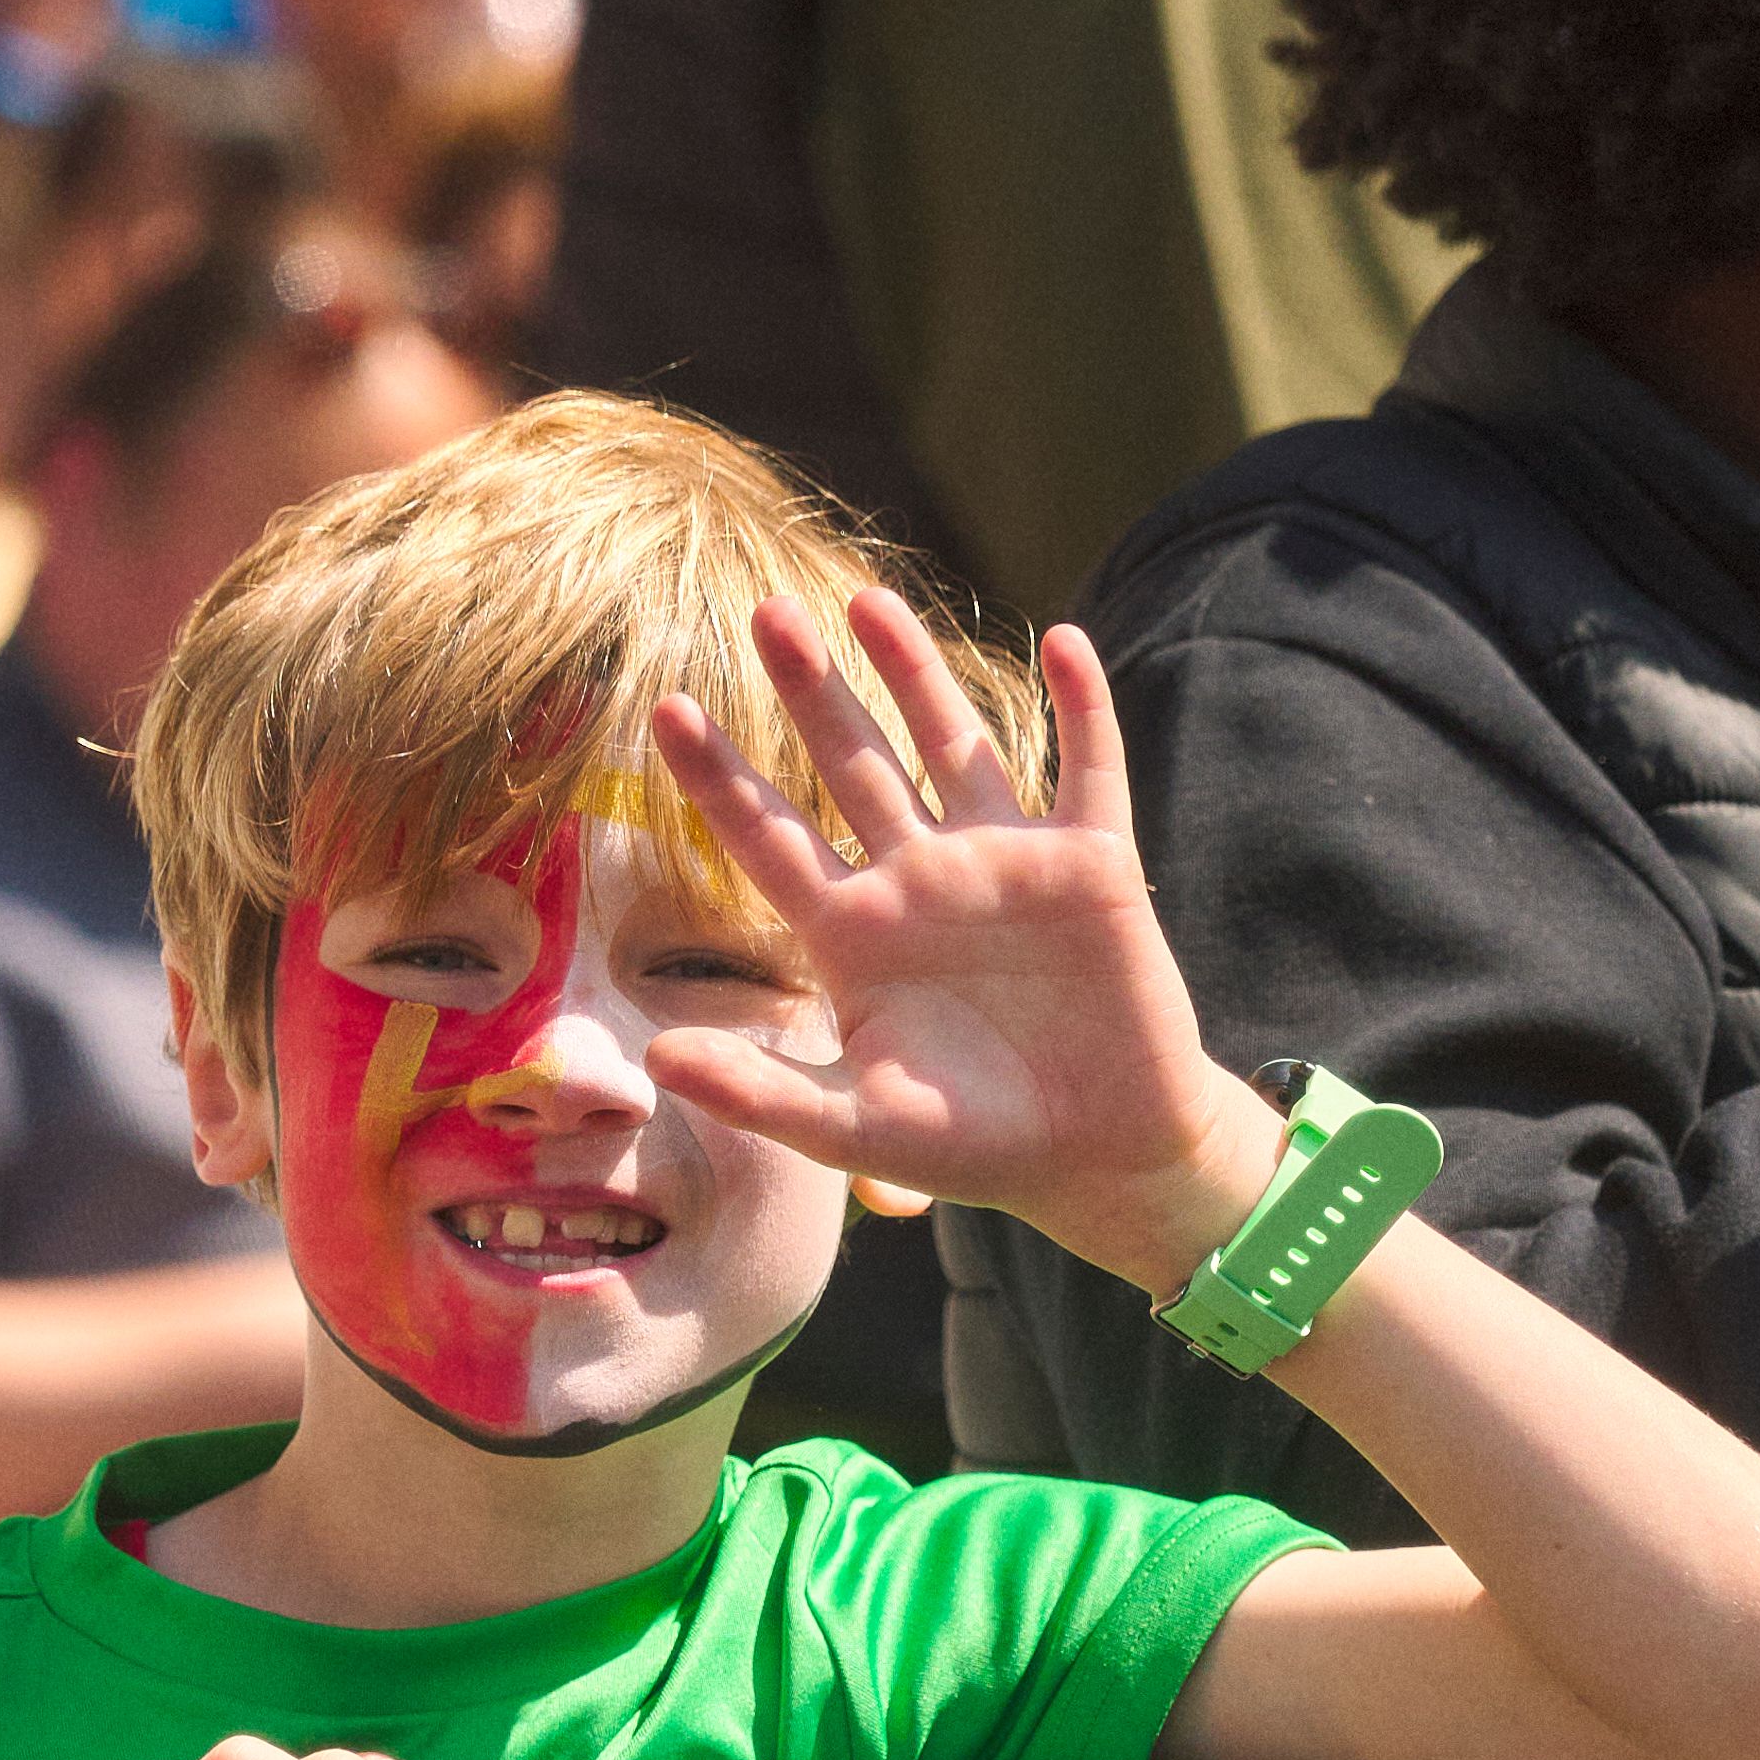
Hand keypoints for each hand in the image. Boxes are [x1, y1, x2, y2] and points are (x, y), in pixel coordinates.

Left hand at [641, 593, 1286, 1292]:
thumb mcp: (856, 1130)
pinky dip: (1082, 706)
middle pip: (853, 765)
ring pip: (953, 743)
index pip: (768, 839)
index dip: (718, 779)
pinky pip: (1087, 769)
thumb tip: (656, 1061)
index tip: (663, 710)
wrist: (1103, 1158)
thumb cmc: (977, 1147)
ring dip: (917, 672)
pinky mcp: (1091, 867)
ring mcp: (1005, 864)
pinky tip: (1061, 641)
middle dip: (811, 691)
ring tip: (868, 600)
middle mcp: (921, 880)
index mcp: (856, 934)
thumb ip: (761, 1092)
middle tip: (765, 613)